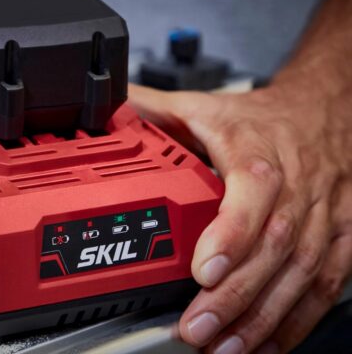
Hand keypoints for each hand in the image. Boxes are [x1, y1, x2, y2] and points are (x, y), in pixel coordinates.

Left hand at [129, 82, 351, 352]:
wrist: (324, 112)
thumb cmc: (262, 118)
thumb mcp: (205, 106)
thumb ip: (155, 110)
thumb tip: (107, 108)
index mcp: (257, 154)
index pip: (251, 193)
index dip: (231, 234)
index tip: (202, 268)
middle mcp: (295, 189)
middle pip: (271, 246)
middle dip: (233, 294)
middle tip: (197, 327)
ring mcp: (322, 216)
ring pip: (299, 273)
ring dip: (262, 317)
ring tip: (225, 347)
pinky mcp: (339, 237)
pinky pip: (324, 284)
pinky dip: (297, 320)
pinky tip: (266, 344)